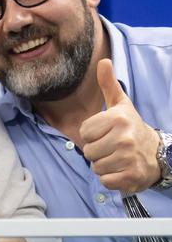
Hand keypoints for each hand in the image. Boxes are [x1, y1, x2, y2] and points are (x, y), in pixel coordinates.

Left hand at [79, 58, 160, 192]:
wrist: (157, 153)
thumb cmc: (131, 128)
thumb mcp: (121, 105)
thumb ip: (109, 85)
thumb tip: (103, 61)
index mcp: (118, 119)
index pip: (84, 132)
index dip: (92, 135)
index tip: (106, 133)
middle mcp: (124, 137)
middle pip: (88, 151)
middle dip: (97, 151)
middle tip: (113, 147)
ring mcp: (128, 158)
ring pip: (95, 167)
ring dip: (103, 165)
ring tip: (118, 158)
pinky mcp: (131, 176)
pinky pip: (104, 180)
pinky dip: (111, 178)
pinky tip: (122, 170)